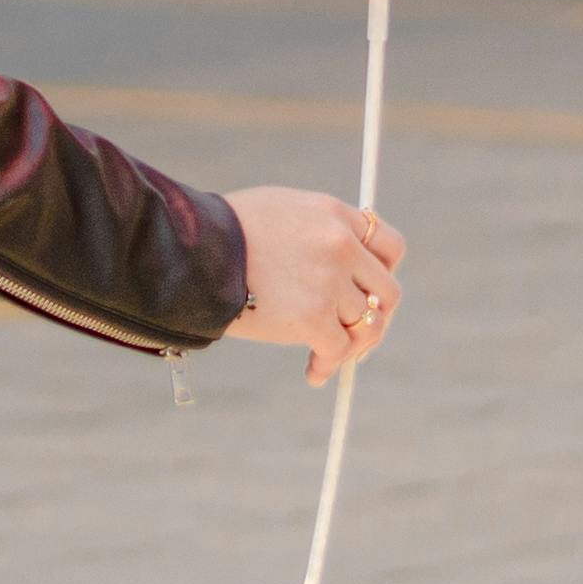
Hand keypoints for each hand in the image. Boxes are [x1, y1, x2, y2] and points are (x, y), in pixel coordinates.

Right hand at [223, 188, 404, 385]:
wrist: (191, 250)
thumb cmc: (222, 230)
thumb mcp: (280, 210)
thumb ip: (315, 231)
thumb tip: (335, 266)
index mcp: (335, 215)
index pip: (391, 246)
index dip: (383, 273)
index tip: (368, 291)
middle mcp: (341, 245)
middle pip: (387, 291)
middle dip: (376, 317)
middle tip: (358, 336)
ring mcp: (329, 282)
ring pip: (365, 324)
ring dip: (350, 346)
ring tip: (331, 356)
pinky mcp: (313, 316)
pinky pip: (337, 349)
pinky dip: (328, 365)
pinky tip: (313, 372)